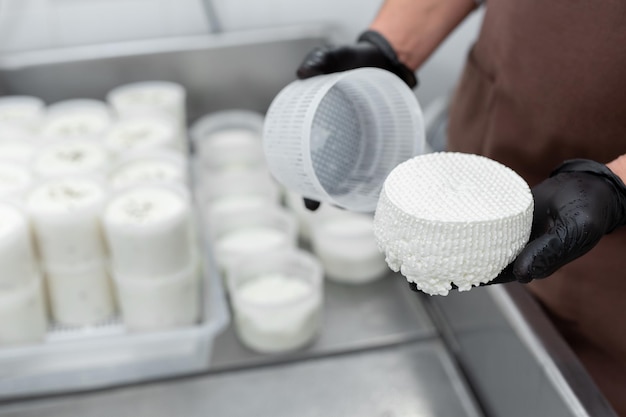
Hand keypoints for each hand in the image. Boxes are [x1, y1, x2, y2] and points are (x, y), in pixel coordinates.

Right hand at [298, 30, 417, 210]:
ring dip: (345, 195)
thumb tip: (303, 73)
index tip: (286, 184)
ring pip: (345, 178)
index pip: (295, 154)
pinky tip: (377, 193)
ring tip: (351, 204)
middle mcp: (330, 139)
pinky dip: (373, 183)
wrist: (385, 59)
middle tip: (322, 204)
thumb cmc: (354, 60)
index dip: (290, 174)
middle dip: (318, 194)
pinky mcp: (375, 144)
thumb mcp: (336, 55)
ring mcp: (353, 144)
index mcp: (313, 122)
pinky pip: (372, 169)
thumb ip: (320, 58)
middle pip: (317, 175)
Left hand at [408, 159, 625, 292]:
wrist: (592, 188)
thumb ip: (551, 252)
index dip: (450, 280)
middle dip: (435, 260)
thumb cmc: (588, 213)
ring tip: (409, 233)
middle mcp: (505, 249)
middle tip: (403, 257)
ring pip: (463, 237)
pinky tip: (434, 208)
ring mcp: (499, 230)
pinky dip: (454, 213)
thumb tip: (522, 275)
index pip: (478, 277)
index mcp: (521, 264)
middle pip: (463, 258)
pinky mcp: (498, 211)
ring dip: (439, 236)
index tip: (422, 280)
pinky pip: (472, 214)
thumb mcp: (574, 233)